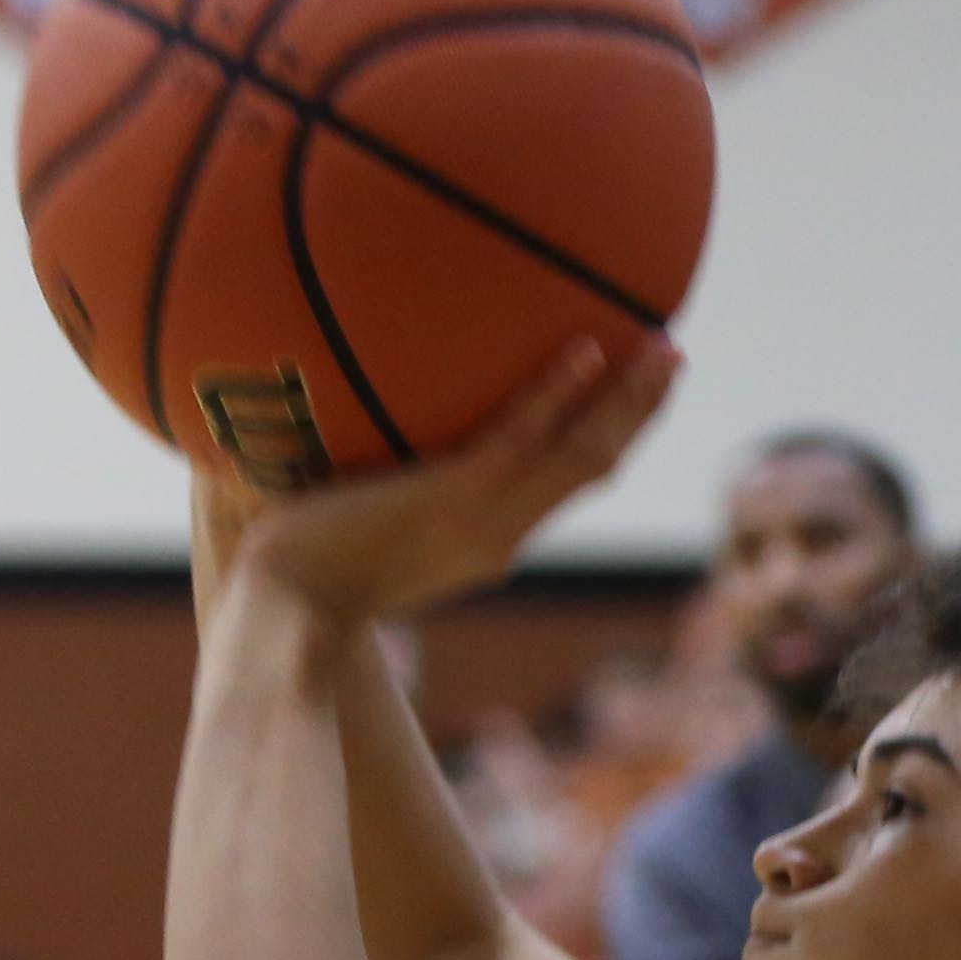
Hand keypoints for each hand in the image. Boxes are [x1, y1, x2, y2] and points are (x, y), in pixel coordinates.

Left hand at [196, 339, 683, 640]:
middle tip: (674, 354)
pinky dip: (557, 395)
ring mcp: (483, 519)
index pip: (567, 482)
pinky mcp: (453, 500)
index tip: (638, 392)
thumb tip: (369, 430)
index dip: (612, 435)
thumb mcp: (364, 523)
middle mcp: (503, 534)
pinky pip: (520, 438)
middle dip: (642, 410)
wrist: (286, 613)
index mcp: (491, 540)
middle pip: (596, 464)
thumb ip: (386, 483)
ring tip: (661, 346)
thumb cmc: (304, 568)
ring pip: (580, 454)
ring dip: (628, 399)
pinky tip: (586, 350)